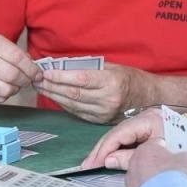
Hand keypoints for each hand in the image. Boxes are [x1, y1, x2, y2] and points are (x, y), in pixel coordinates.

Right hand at [0, 31, 39, 103]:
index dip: (32, 69)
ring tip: (13, 82)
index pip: (18, 59)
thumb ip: (14, 51)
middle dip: (26, 80)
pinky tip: (2, 87)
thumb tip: (34, 67)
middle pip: (14, 76)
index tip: (37, 73)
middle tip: (28, 79)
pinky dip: (4, 95)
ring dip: (15, 88)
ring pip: (7, 90)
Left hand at [37, 64, 153, 124]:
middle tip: (36, 79)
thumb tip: (63, 65)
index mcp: (111, 82)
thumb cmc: (131, 78)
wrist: (150, 98)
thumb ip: (89, 68)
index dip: (60, 76)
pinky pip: (77, 112)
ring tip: (40, 87)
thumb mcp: (113, 67)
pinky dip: (64, 104)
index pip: (80, 79)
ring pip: (73, 105)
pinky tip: (54, 97)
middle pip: (73, 93)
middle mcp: (107, 100)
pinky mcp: (101, 121)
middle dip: (51, 86)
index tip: (45, 71)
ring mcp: (104, 113)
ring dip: (54, 96)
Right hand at [82, 109, 163, 167]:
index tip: (91, 163)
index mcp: (149, 120)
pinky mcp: (148, 129)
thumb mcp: (153, 155)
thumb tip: (107, 161)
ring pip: (120, 135)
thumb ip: (129, 158)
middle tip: (86, 165)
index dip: (103, 150)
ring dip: (106, 149)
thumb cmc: (182, 151)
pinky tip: (107, 157)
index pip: (119, 134)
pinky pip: (128, 138)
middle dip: (101, 150)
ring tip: (93, 162)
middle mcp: (146, 117)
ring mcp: (147, 122)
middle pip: (117, 133)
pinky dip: (117, 148)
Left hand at [124, 139, 186, 186]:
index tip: (179, 157)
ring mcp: (131, 185)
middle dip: (162, 168)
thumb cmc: (176, 180)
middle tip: (177, 175)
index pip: (157, 143)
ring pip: (145, 181)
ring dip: (156, 185)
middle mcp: (134, 165)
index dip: (170, 150)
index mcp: (147, 149)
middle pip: (149, 163)